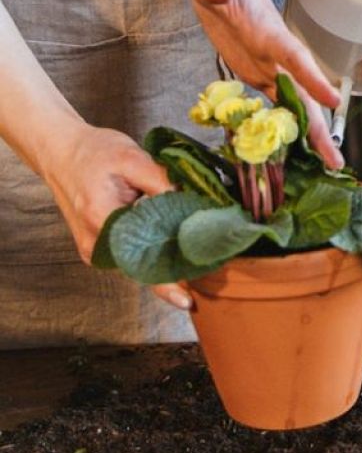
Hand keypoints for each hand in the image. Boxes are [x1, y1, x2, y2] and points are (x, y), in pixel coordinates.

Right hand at [42, 125, 192, 309]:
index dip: (165, 282)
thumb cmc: (95, 152)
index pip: (140, 259)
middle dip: (175, 270)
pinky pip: (130, 254)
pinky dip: (152, 251)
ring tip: (198, 258)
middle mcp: (95, 242)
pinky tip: (176, 246)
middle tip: (209, 269)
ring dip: (165, 260)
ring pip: (136, 262)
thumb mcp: (133, 157)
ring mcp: (94, 248)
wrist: (62, 152)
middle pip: (141, 266)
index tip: (186, 300)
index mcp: (102, 219)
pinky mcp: (98, 245)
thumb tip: (194, 202)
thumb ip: (163, 181)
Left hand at [183, 0, 342, 168]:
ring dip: (310, 135)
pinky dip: (284, 128)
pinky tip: (294, 153)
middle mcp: (275, 53)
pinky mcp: (256, 74)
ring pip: (295, 105)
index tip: (333, 101)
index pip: (294, 56)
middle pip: (304, 93)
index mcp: (268, 30)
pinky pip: (273, 105)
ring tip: (328, 164)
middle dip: (321, 126)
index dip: (312, 77)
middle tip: (337, 159)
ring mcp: (268, 66)